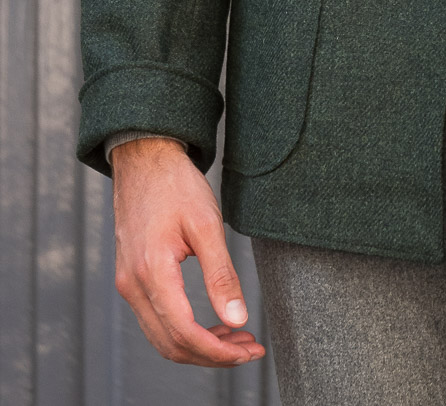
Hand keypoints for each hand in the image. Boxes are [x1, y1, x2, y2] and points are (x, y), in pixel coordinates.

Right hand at [111, 136, 265, 366]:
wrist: (145, 159)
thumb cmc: (176, 185)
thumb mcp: (207, 224)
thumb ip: (221, 275)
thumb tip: (237, 318)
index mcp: (152, 272)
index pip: (184, 333)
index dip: (218, 351)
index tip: (248, 351)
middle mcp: (133, 284)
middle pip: (170, 344)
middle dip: (212, 354)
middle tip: (249, 348)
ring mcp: (129, 282)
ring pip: (161, 336)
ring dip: (199, 345)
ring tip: (237, 337)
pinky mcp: (132, 277)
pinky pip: (156, 318)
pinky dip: (184, 329)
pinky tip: (212, 322)